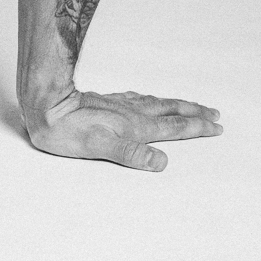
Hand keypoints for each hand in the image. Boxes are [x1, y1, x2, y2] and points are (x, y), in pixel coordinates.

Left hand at [23, 88, 222, 171]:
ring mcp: (119, 105)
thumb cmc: (66, 130)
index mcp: (134, 127)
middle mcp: (131, 113)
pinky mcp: (105, 101)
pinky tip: (147, 98)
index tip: (216, 127)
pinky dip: (152, 99)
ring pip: (156, 102)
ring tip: (190, 105)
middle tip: (214, 113)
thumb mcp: (99, 147)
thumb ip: (131, 154)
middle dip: (194, 113)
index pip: (173, 127)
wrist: (44, 105)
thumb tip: (161, 162)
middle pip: (170, 111)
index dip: (196, 128)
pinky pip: (138, 98)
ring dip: (177, 104)